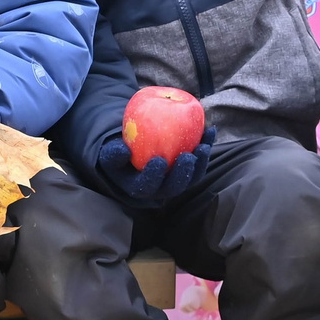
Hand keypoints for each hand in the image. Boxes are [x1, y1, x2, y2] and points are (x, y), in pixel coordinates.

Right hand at [97, 126, 214, 207]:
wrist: (132, 150)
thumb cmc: (119, 152)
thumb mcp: (110, 153)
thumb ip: (114, 153)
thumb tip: (124, 150)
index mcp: (140, 187)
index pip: (147, 186)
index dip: (154, 176)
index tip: (158, 161)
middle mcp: (160, 189)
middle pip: (174, 187)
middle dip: (183, 174)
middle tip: (187, 157)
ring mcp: (176, 180)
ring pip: (191, 177)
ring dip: (200, 163)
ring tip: (203, 145)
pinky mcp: (188, 170)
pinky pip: (199, 161)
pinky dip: (205, 146)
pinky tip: (210, 131)